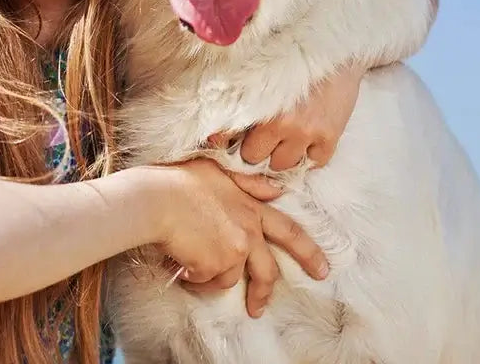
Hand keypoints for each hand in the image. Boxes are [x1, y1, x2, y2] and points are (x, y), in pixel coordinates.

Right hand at [147, 159, 328, 317]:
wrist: (157, 199)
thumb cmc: (179, 180)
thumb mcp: (218, 171)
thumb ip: (248, 183)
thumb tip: (275, 189)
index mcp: (251, 207)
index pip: (288, 230)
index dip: (307, 250)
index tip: (322, 268)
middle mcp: (248, 230)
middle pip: (266, 270)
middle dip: (264, 292)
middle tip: (259, 308)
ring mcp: (235, 250)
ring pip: (228, 278)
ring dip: (209, 276)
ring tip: (187, 261)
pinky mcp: (218, 266)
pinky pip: (206, 282)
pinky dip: (194, 278)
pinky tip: (180, 262)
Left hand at [212, 62, 365, 170]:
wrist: (335, 48)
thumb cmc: (294, 57)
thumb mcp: (258, 73)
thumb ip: (236, 99)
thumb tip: (214, 133)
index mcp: (258, 105)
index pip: (231, 139)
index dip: (229, 142)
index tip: (232, 139)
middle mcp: (281, 123)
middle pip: (255, 157)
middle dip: (253, 150)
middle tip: (258, 139)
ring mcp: (307, 133)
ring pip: (282, 165)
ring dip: (279, 156)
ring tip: (281, 141)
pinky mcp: (330, 136)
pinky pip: (314, 163)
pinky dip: (308, 158)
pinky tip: (304, 144)